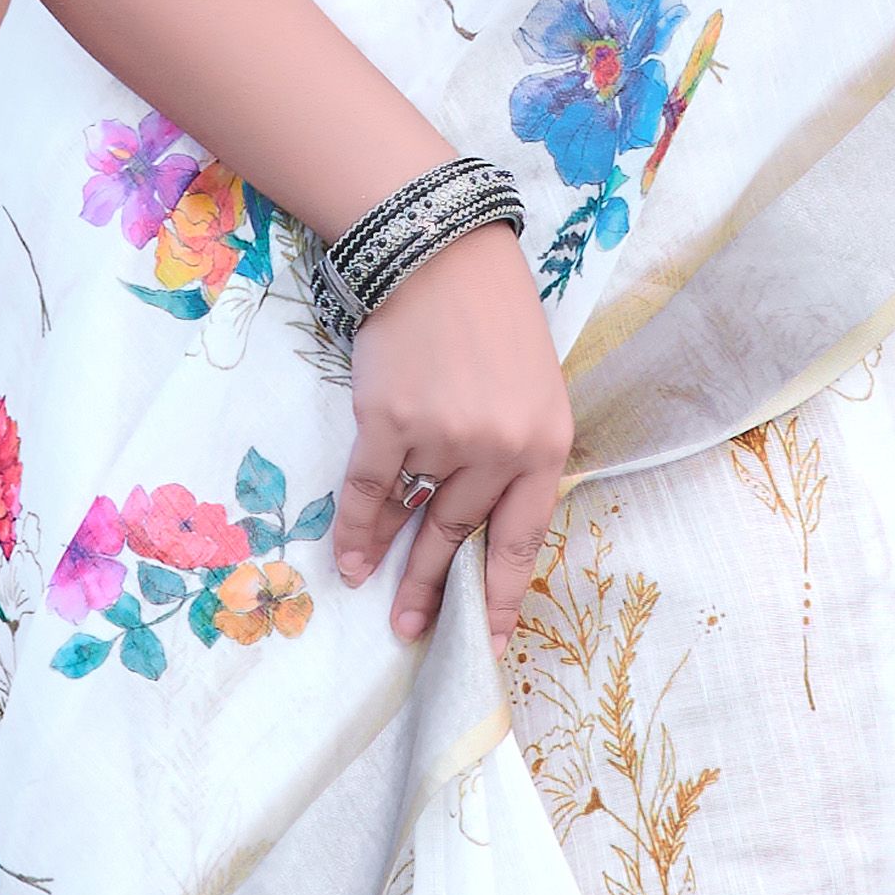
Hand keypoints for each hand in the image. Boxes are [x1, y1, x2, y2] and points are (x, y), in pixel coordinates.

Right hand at [329, 225, 573, 652]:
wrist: (441, 252)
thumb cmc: (490, 319)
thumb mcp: (530, 390)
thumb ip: (510, 456)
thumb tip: (468, 523)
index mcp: (545, 443)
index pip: (522, 538)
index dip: (502, 596)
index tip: (489, 642)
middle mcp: (499, 448)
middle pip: (459, 536)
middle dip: (433, 588)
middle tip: (414, 628)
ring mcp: (444, 437)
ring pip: (410, 512)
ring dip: (388, 556)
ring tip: (374, 592)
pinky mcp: (391, 421)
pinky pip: (369, 492)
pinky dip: (355, 527)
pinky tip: (349, 557)